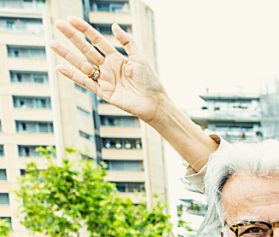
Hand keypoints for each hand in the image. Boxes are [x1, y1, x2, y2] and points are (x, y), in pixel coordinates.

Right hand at [49, 17, 166, 122]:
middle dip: (72, 37)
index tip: (71, 19)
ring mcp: (104, 80)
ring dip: (67, 54)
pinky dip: (73, 76)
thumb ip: (127, 42)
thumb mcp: (140, 59)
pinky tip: (60, 67)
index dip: (84, 29)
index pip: (97, 40)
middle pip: (86, 49)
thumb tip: (114, 25)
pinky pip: (85, 82)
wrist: (155, 103)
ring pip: (81, 64)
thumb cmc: (150, 81)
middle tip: (57, 24)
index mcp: (116, 58)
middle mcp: (108, 67)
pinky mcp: (104, 92)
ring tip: (52, 44)